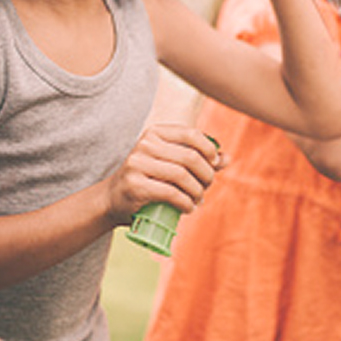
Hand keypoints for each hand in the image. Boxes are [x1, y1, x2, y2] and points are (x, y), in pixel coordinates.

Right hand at [103, 125, 220, 224]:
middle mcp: (145, 144)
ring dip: (197, 192)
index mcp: (155, 133)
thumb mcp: (170, 163)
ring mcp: (137, 164)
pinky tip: (189, 208)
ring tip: (198, 200)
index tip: (214, 164)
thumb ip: (198, 159)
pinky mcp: (135, 185)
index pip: (191, 134)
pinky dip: (186, 203)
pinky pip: (171, 193)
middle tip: (206, 187)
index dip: (209, 150)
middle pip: (190, 157)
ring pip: (182, 176)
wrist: (113, 199)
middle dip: (206, 175)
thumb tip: (227, 159)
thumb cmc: (148, 179)